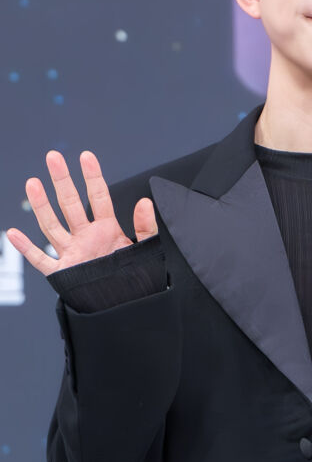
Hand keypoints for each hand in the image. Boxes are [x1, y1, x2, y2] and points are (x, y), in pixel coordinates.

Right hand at [6, 150, 157, 275]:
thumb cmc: (137, 277)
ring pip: (52, 225)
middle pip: (70, 204)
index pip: (98, 197)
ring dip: (42, 205)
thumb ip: (146, 226)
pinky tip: (14, 233)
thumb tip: (145, 201)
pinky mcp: (64, 272)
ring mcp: (73, 252)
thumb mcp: (146, 249)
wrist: (128, 304)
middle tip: (54, 157)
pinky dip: (26, 248)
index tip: (86, 157)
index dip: (93, 177)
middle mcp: (86, 237)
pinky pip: (41, 260)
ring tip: (33, 182)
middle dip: (62, 180)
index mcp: (107, 229)